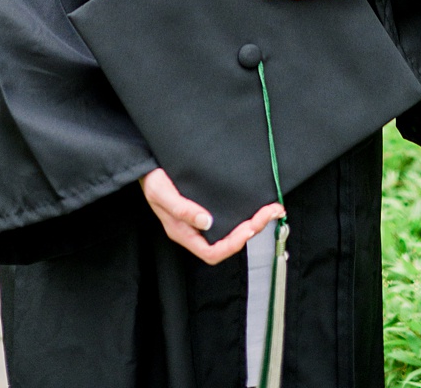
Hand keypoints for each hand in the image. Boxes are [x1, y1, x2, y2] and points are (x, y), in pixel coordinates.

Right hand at [141, 167, 280, 261]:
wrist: (149, 168)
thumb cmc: (152, 182)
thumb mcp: (162, 193)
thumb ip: (182, 209)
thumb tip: (206, 222)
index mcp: (183, 233)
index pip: (212, 252)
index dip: (233, 245)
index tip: (249, 227)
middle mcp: (195, 230)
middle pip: (227, 243)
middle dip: (252, 229)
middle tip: (271, 212)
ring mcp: (202, 221)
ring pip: (231, 231)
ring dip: (254, 223)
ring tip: (272, 209)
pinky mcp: (208, 209)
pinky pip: (230, 218)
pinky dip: (247, 214)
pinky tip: (257, 205)